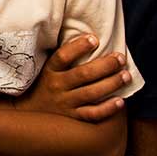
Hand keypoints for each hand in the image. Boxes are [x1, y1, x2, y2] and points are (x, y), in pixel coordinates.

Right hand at [14, 34, 128, 121]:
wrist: (29, 116)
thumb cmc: (44, 86)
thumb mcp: (47, 70)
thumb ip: (64, 58)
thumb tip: (88, 37)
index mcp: (50, 71)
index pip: (62, 57)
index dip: (78, 47)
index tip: (94, 39)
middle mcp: (57, 86)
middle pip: (82, 74)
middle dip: (105, 65)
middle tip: (120, 58)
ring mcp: (65, 104)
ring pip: (91, 93)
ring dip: (111, 84)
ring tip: (126, 76)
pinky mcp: (72, 118)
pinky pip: (92, 114)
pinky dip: (107, 108)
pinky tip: (120, 101)